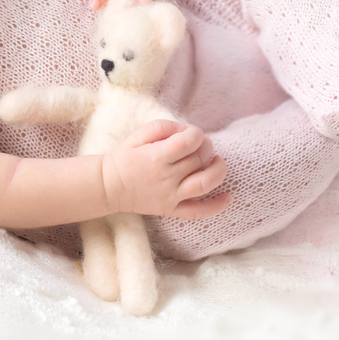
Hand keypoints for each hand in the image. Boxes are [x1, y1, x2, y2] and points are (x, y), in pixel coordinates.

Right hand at [101, 120, 231, 218]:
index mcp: (157, 157)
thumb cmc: (125, 157)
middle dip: (206, 147)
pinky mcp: (172, 210)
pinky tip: (229, 197)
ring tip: (218, 162)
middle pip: (199, 159)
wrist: (109, 186)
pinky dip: (216, 206)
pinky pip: (198, 212)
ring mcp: (171, 196)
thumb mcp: (139, 134)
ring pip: (205, 184)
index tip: (192, 133)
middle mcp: (166, 178)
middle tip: (201, 145)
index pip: (188, 142)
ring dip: (218, 171)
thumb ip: (164, 127)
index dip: (196, 134)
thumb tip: (186, 130)